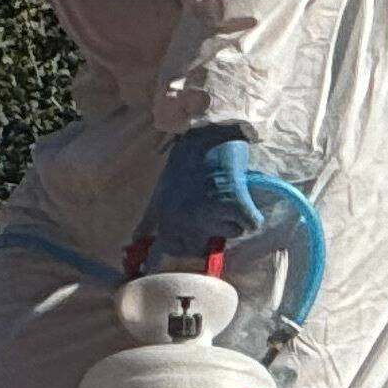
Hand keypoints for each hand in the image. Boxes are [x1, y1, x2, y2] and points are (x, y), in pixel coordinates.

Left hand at [144, 126, 262, 264]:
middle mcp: (184, 220)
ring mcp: (208, 213)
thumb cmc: (185, 162)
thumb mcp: (160, 192)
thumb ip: (149, 220)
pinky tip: (244, 197)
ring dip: (232, 219)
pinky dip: (251, 214)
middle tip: (214, 207)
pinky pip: (249, 224)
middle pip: (203, 247)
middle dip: (210, 232)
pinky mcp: (233, 204)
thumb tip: (136, 239)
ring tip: (226, 194)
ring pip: (230, 233)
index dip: (179, 251)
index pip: (168, 252)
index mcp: (165, 217)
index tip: (183, 248)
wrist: (210, 135)